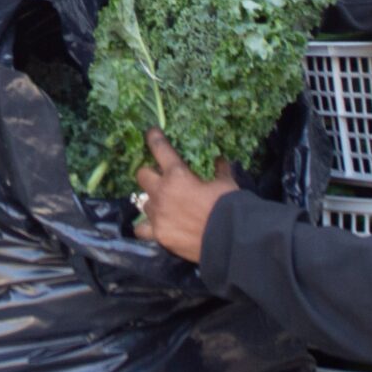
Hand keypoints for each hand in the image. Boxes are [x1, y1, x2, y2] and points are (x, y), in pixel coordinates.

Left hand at [132, 129, 238, 262]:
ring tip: (163, 207)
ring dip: (153, 202)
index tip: (151, 133)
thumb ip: (220, 170)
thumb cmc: (228, 205)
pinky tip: (155, 227)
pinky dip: (147, 227)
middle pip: (142, 175)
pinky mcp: (158, 235)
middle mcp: (162, 192)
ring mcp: (157, 215)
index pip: (161, 149)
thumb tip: (220, 161)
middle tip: (160, 180)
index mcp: (177, 175)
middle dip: (149, 175)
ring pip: (144, 203)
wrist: (229, 238)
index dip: (154, 138)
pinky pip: (142, 229)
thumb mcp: (226, 183)